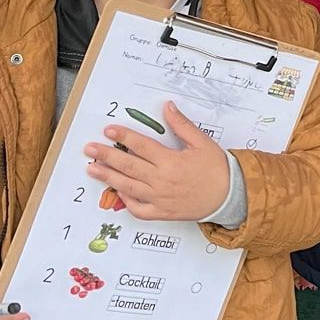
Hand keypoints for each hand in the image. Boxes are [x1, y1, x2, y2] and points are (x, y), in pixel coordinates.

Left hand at [85, 102, 231, 221]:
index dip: (123, 137)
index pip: (141, 146)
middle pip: (128, 166)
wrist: (230, 196)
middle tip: (89, 149)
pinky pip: (138, 209)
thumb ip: (182, 125)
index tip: (109, 130)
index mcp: (171, 161)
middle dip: (106, 156)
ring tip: (92, 170)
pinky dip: (126, 201)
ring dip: (108, 177)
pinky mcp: (162, 212)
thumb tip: (167, 107)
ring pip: (128, 187)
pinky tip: (118, 191)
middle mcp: (162, 180)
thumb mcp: (202, 142)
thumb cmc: (217, 169)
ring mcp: (160, 198)